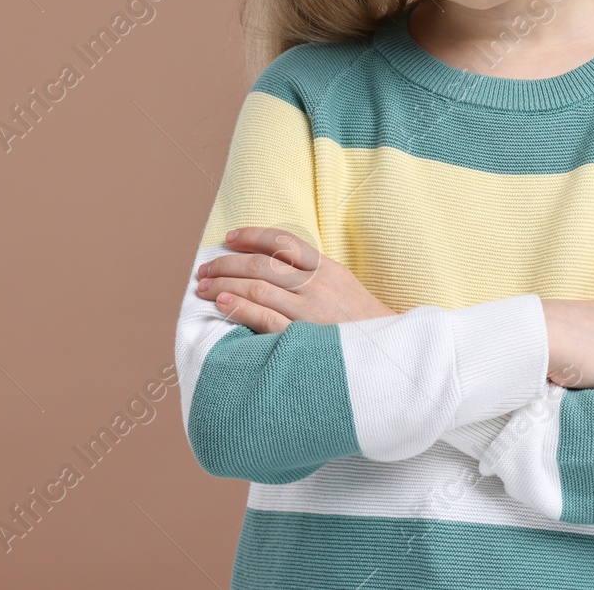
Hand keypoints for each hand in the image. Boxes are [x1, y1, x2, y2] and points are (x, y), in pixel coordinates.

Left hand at [195, 226, 398, 333]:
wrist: (389, 357)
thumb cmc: (363, 324)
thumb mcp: (344, 287)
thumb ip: (313, 274)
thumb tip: (273, 264)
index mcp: (328, 269)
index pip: (283, 242)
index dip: (252, 236)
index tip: (230, 238)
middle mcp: (318, 286)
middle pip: (262, 265)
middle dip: (227, 264)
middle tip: (205, 268)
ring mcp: (310, 313)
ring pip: (258, 288)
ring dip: (224, 285)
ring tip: (203, 287)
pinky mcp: (302, 339)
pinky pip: (265, 319)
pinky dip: (239, 308)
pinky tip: (221, 304)